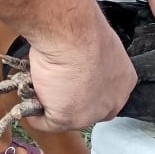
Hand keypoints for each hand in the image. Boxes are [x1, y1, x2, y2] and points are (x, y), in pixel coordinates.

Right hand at [26, 11, 137, 130]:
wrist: (70, 34)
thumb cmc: (80, 31)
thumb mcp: (95, 46)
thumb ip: (91, 62)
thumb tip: (76, 64)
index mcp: (124, 81)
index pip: (106, 95)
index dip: (84, 91)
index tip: (68, 82)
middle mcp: (113, 101)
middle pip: (88, 110)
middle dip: (68, 101)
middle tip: (51, 85)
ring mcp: (91, 114)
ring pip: (66, 117)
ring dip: (50, 104)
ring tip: (39, 84)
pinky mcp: (68, 119)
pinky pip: (46, 123)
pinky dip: (34, 113)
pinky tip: (31, 96)